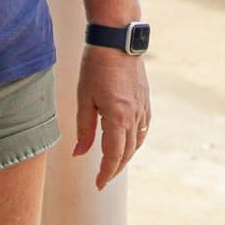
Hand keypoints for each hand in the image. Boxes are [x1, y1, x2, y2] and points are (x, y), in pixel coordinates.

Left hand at [72, 46, 150, 189]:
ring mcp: (142, 107)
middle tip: (103, 179)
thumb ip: (84, 129)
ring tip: (114, 164)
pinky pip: (144, 128)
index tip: (98, 185)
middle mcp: (134, 116)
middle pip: (127, 152)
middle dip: (115, 168)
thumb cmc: (96, 66)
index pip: (113, 156)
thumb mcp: (84, 98)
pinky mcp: (145, 99)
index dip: (105, 173)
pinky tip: (129, 142)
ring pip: (137, 142)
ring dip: (126, 156)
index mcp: (117, 117)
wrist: (118, 39)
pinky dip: (136, 140)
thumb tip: (79, 154)